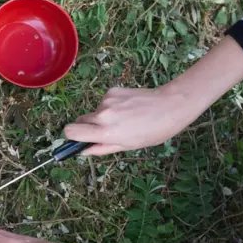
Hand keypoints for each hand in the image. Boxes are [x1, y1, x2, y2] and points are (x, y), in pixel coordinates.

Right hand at [63, 86, 200, 155]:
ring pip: (94, 112)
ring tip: (125, 118)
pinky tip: (128, 108)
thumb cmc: (154, 131)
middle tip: (106, 131)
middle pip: (80, 121)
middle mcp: (102, 115)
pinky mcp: (112, 91)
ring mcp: (106, 101)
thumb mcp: (128, 146)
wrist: (171, 105)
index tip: (78, 139)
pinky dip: (112, 106)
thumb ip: (102, 148)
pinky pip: (104, 102)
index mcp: (105, 132)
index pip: (70, 131)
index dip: (71, 136)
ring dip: (103, 116)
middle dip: (88, 127)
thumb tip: (84, 151)